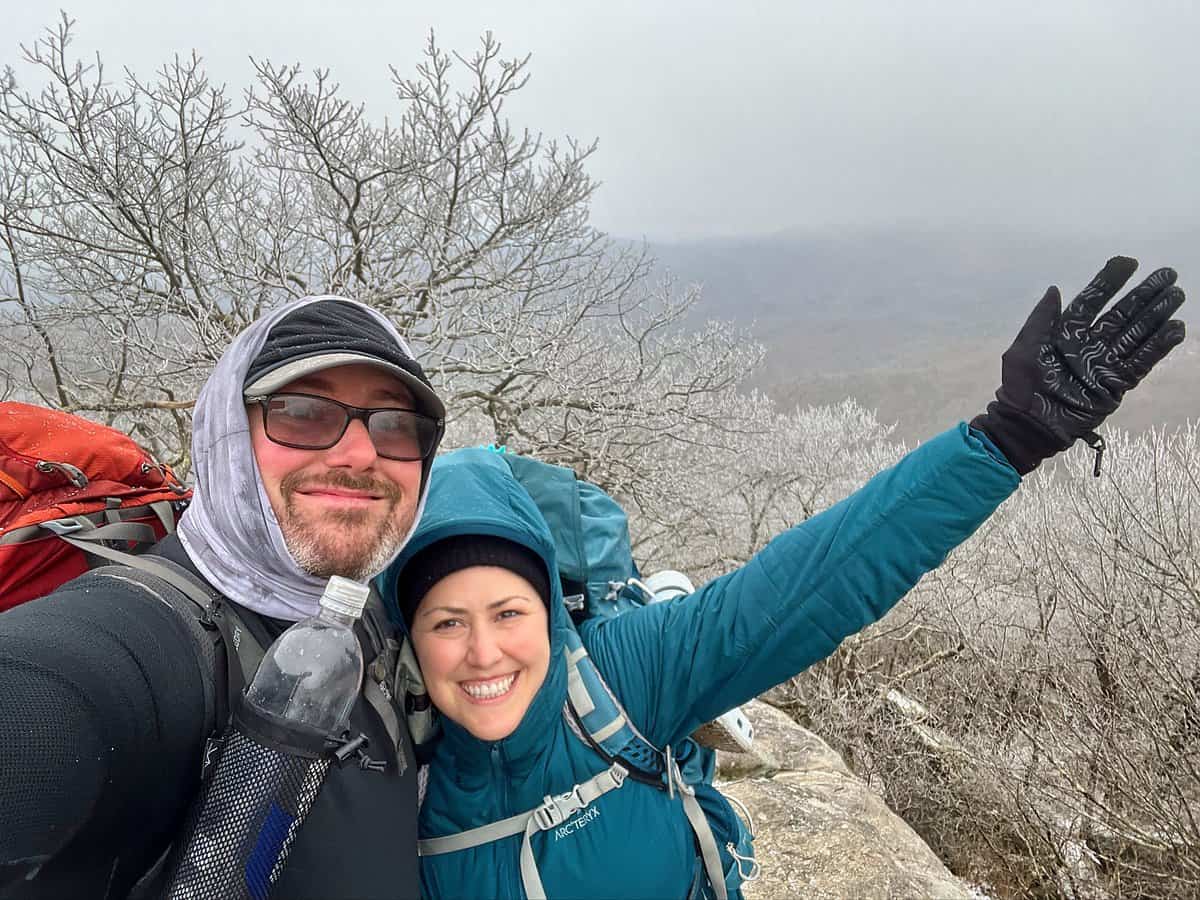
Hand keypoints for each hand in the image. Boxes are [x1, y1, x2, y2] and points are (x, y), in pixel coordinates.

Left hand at [972, 256, 1185, 474]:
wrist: (1028, 424)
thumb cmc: (1020, 387)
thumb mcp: (1023, 349)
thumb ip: (1041, 319)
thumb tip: (1055, 289)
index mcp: (1065, 333)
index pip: (1092, 301)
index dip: (1109, 281)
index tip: (1128, 262)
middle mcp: (1089, 345)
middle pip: (1122, 314)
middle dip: (1144, 294)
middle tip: (1167, 274)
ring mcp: (1104, 364)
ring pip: (1136, 334)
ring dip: (1156, 315)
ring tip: (1176, 295)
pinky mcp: (1115, 384)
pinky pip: (1141, 362)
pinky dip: (1158, 346)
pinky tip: (1175, 329)